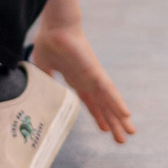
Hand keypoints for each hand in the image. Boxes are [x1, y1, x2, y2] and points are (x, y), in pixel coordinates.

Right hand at [29, 28, 132, 142]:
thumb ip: (45, 81)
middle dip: (112, 122)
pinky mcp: (95, 73)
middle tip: (121, 139)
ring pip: (109, 102)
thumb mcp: (43, 68)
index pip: (90, 102)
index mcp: (77, 80)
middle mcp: (88, 81)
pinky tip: (126, 114)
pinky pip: (109, 91)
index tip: (104, 129)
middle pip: (103, 106)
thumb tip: (37, 93)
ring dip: (119, 117)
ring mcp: (94, 77)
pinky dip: (117, 103)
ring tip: (130, 132)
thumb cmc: (49, 42)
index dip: (98, 115)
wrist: (55, 28)